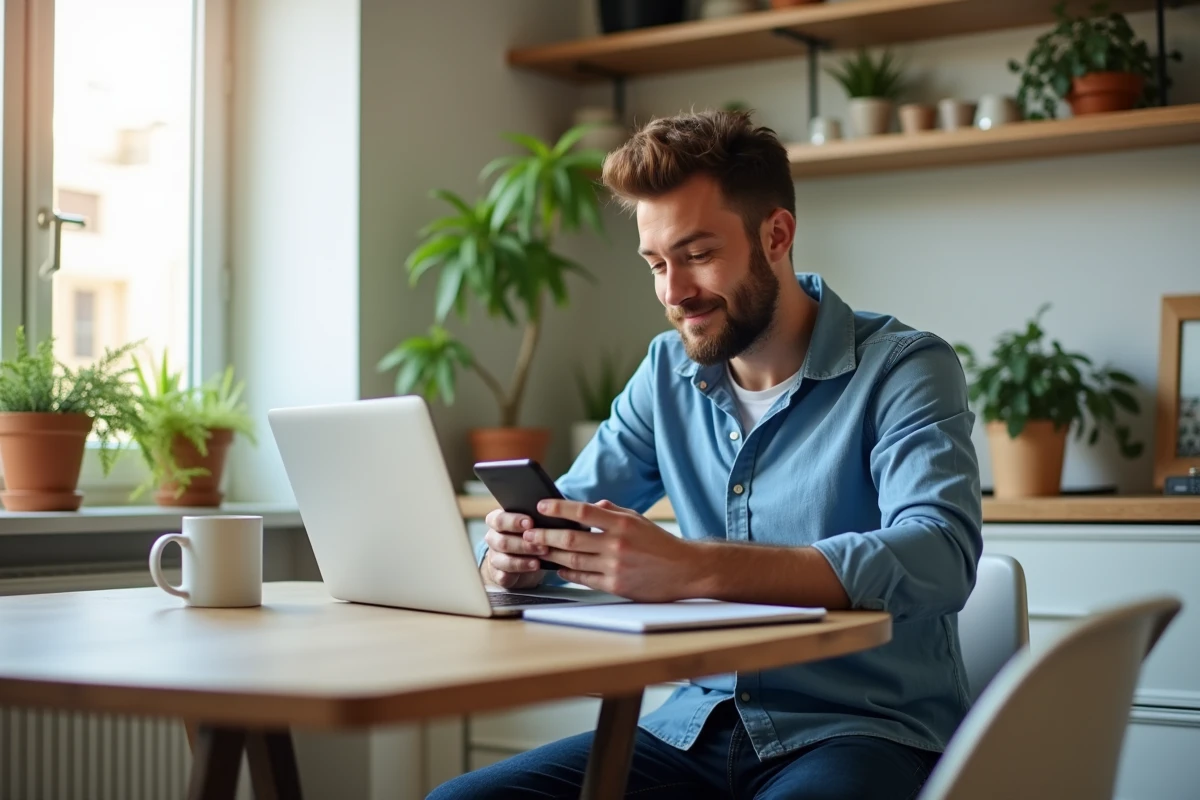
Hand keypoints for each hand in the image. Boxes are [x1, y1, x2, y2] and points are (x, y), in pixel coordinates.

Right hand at [481, 509, 548, 589]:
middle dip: (524, 544)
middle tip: (543, 546)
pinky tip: (532, 569)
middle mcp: (493, 538)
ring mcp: (493, 557)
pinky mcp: (497, 574)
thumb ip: (535, 521)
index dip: (514, 521)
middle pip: (502, 541)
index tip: (531, 523)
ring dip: (522, 561)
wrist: (522, 563)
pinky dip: (519, 573)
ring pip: (503, 560)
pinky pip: (504, 575)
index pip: (499, 520)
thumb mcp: (532, 526)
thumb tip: (550, 517)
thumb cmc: (529, 537)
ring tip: (539, 562)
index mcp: (497, 521)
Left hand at [522, 499, 706, 601]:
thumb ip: (612, 511)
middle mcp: (617, 544)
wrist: (685, 571)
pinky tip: (556, 567)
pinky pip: (583, 578)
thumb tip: (588, 506)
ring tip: (535, 548)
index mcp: (622, 524)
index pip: (582, 511)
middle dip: (544, 535)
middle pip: (570, 538)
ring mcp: (615, 567)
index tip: (541, 505)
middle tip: (527, 532)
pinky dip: (566, 572)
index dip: (559, 508)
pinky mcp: (616, 586)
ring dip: (550, 554)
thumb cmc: (659, 543)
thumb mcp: (638, 520)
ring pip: (572, 559)